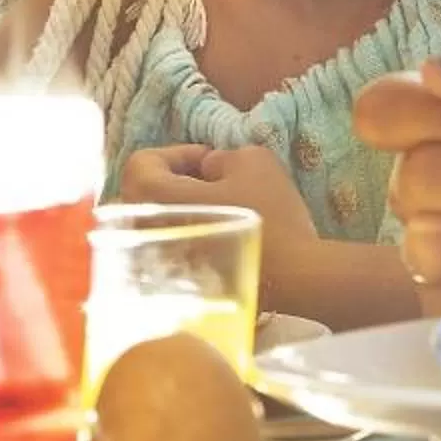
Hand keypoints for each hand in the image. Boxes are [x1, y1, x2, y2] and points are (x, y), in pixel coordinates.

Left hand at [120, 144, 323, 306]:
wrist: (297, 279)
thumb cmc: (270, 215)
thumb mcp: (251, 160)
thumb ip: (218, 156)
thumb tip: (207, 168)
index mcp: (153, 197)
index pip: (143, 162)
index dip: (178, 153)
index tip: (211, 160)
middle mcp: (143, 233)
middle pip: (144, 195)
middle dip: (175, 182)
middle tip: (213, 182)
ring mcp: (158, 266)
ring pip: (158, 226)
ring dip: (183, 212)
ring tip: (221, 210)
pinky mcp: (178, 288)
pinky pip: (172, 254)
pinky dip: (192, 239)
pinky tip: (223, 238)